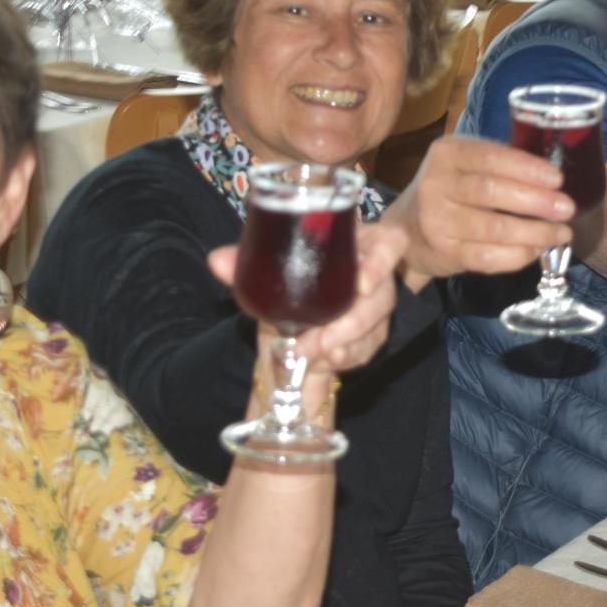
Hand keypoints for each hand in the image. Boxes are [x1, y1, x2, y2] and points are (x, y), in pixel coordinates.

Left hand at [207, 222, 410, 376]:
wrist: (291, 322)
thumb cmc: (289, 281)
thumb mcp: (269, 272)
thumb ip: (245, 263)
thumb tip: (216, 260)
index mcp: (357, 244)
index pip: (390, 244)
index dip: (383, 261)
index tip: (361, 284)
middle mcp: (374, 273)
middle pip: (384, 294)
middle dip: (354, 321)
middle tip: (324, 339)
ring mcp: (377, 307)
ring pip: (378, 325)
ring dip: (348, 344)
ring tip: (315, 355)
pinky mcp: (373, 335)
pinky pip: (370, 347)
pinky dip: (349, 357)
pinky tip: (329, 362)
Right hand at [382, 135, 575, 287]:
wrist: (408, 227)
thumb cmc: (452, 189)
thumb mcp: (466, 163)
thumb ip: (501, 163)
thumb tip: (554, 177)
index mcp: (447, 153)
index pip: (490, 157)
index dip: (526, 168)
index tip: (558, 179)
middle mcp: (436, 184)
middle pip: (492, 192)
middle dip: (536, 202)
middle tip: (567, 208)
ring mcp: (437, 220)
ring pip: (494, 229)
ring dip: (535, 233)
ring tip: (562, 233)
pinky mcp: (445, 252)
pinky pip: (488, 258)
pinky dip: (518, 255)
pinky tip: (537, 250)